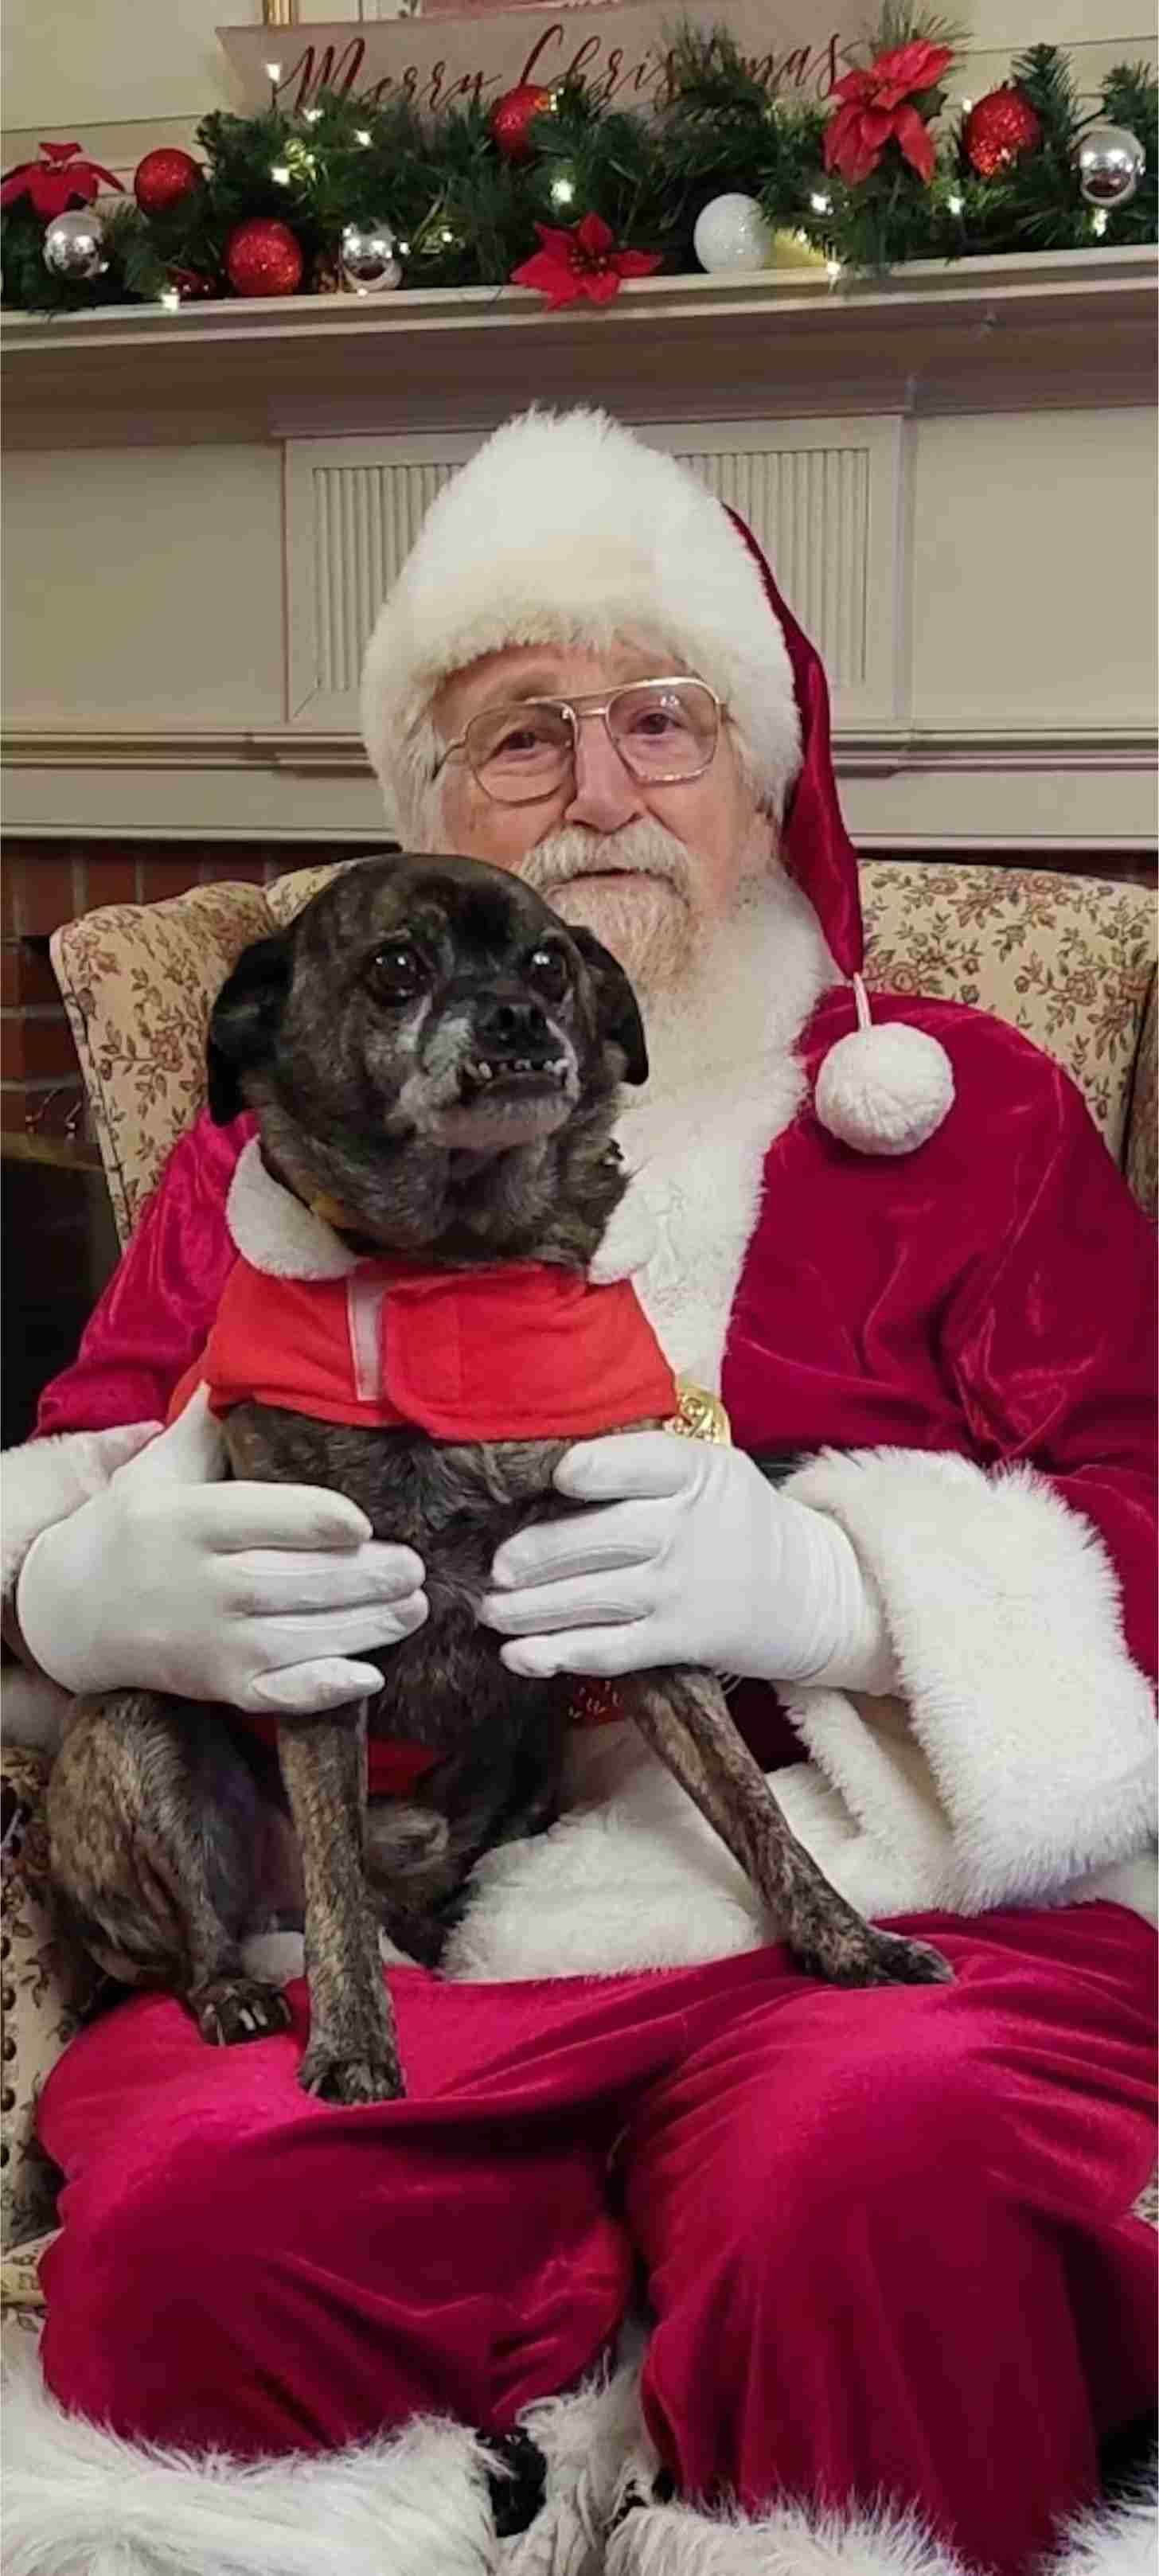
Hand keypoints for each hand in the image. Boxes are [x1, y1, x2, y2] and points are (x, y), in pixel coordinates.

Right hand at [16, 1386, 427, 1713]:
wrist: (74, 1610)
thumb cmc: (134, 1523)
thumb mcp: (162, 1465)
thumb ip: (214, 1419)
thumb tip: (252, 1352)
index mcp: (190, 1521)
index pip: (266, 1518)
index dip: (322, 1521)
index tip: (365, 1520)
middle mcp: (201, 1584)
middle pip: (296, 1582)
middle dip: (367, 1578)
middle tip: (417, 1566)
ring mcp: (212, 1642)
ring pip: (300, 1639)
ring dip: (366, 1627)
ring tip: (414, 1606)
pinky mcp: (220, 1686)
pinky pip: (279, 1695)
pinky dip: (323, 1690)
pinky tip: (368, 1675)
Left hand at [480, 1432, 893, 1690]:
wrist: (810, 1590)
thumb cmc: (736, 1520)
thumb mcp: (711, 1470)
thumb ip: (645, 1465)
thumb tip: (552, 1468)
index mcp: (693, 1472)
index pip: (640, 1464)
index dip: (596, 1470)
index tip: (557, 1477)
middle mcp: (686, 1527)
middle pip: (598, 1538)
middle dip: (535, 1556)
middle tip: (495, 1569)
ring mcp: (682, 1588)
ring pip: (592, 1598)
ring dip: (530, 1609)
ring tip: (491, 1611)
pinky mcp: (680, 1639)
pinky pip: (610, 1648)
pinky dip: (559, 1653)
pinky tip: (520, 1655)